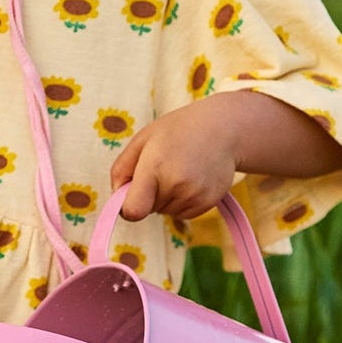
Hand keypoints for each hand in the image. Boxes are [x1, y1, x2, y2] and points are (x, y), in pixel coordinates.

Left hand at [109, 100, 239, 221]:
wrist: (224, 129)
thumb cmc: (178, 130)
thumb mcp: (143, 139)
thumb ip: (122, 169)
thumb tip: (117, 197)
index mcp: (154, 166)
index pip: (133, 210)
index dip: (126, 208)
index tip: (128, 197)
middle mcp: (176, 184)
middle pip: (148, 209)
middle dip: (149, 195)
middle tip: (163, 167)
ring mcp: (194, 195)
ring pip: (165, 212)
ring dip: (166, 198)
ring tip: (180, 170)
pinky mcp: (208, 203)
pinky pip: (183, 213)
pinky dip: (182, 201)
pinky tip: (191, 179)